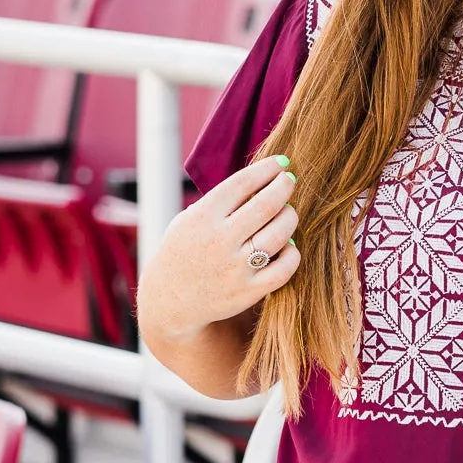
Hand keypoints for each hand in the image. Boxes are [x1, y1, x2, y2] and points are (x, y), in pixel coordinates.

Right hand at [137, 156, 300, 345]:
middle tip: (290, 179)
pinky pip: (284, 269)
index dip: (267, 169)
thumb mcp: (189, 219)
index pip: (242, 184)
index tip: (281, 163)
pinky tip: (288, 245)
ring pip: (280, 234)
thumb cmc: (184, 251)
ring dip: (290, 217)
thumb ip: (220, 202)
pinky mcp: (249, 291)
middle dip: (284, 186)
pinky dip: (293, 253)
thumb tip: (261, 179)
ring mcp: (235, 268)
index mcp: (203, 217)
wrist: (170, 299)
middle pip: (266, 205)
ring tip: (288, 212)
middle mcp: (220, 240)